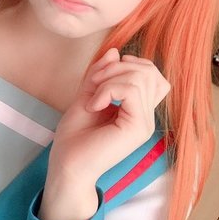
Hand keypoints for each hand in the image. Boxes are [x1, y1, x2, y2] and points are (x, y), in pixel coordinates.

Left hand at [40, 48, 169, 219]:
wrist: (67, 167)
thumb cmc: (74, 139)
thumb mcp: (86, 97)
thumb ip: (100, 76)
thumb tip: (114, 52)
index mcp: (137, 110)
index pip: (151, 73)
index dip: (128, 64)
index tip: (100, 77)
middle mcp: (146, 116)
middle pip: (149, 71)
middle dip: (117, 68)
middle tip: (94, 85)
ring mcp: (145, 123)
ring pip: (140, 77)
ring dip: (110, 79)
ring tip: (93, 97)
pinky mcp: (138, 128)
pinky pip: (131, 90)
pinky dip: (108, 89)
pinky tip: (94, 105)